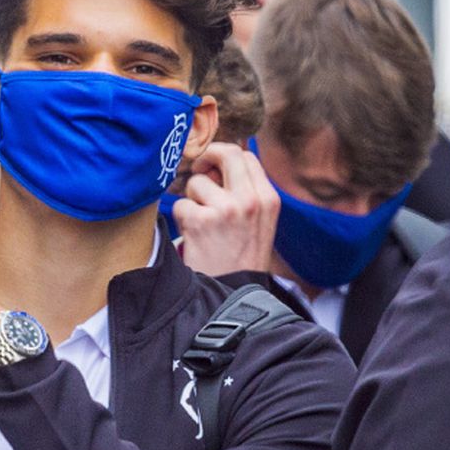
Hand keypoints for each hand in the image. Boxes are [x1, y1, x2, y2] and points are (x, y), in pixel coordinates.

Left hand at [173, 142, 279, 275]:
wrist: (232, 296)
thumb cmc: (240, 258)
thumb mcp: (258, 223)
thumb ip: (244, 192)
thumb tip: (215, 162)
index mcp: (268, 199)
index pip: (245, 155)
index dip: (224, 158)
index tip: (214, 169)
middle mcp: (250, 200)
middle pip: (225, 153)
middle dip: (206, 158)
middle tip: (198, 171)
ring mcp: (226, 209)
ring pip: (197, 182)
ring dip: (193, 199)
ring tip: (203, 225)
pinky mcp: (200, 221)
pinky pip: (180, 204)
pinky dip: (182, 219)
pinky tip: (195, 238)